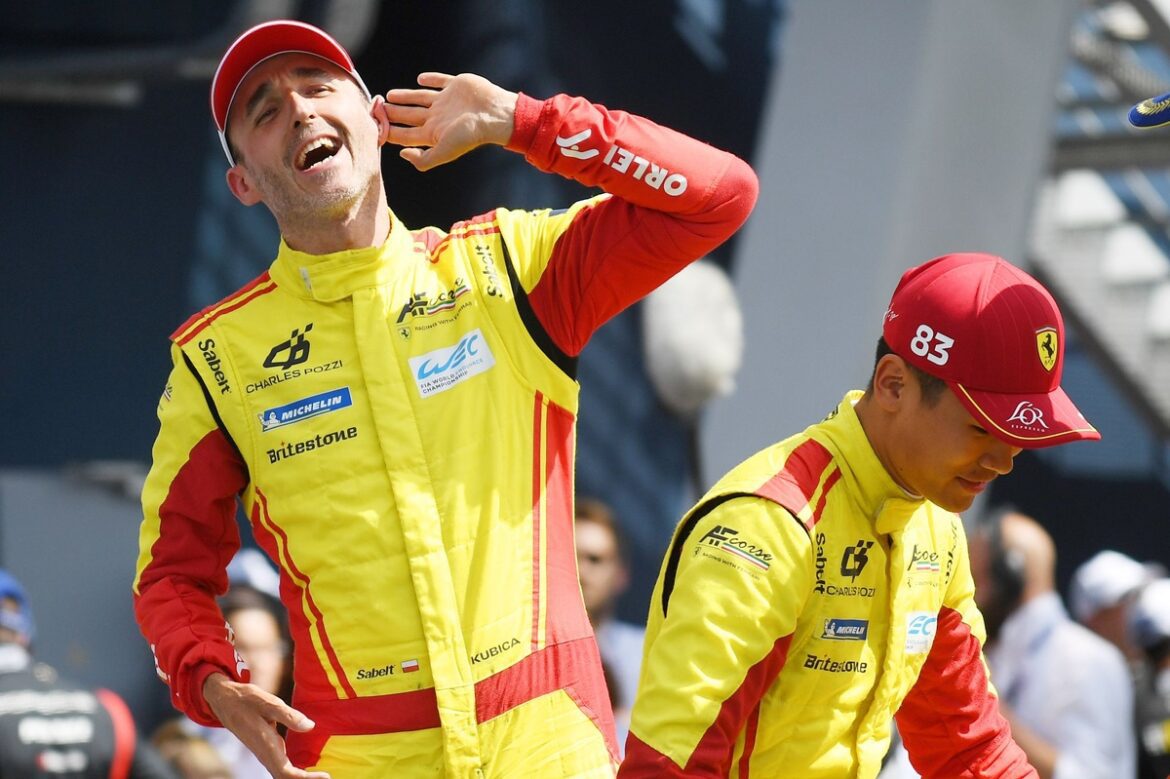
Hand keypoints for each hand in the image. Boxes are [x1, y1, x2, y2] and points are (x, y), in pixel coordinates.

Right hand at [203, 673, 329, 778]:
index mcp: (266, 745)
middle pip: (285, 778)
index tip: (325, 776)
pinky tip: (307, 770)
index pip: (286, 773)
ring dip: (300, 777)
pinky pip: (281, 767)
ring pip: (282, 774)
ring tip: (321, 776)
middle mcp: (265, 754)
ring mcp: (264, 753)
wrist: (225, 700)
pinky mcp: (266, 749)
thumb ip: (289, 715)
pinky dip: (294, 772)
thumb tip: (310, 727)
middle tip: (327, 777)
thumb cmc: (247, 699)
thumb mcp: (268, 702)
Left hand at [375, 72, 517, 171]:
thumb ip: (423, 159)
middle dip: (392, 114)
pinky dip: (430, 79)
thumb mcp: (444, 152)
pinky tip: (420, 78)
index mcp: (433, 133)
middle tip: (376, 108)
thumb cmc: (470, 135)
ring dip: (404, 97)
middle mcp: (438, 118)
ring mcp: (446, 102)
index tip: (373, 125)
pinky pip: (439, 81)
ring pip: (419, 98)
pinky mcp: (456, 86)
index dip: (388, 130)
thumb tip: (402, 154)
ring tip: (389, 95)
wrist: (494, 115)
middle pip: (409, 116)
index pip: (405, 134)